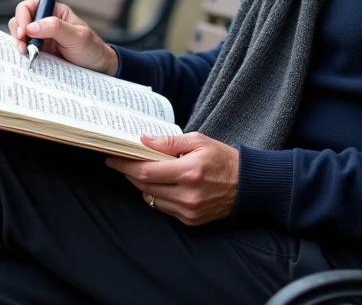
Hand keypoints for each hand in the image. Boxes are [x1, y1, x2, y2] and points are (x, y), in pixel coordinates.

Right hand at [9, 0, 118, 74]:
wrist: (98, 69)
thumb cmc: (92, 48)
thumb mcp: (77, 36)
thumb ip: (55, 28)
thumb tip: (31, 27)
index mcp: (54, 11)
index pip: (30, 6)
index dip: (23, 16)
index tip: (24, 31)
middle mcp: (45, 22)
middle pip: (20, 20)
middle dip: (18, 32)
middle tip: (23, 47)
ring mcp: (41, 38)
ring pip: (20, 36)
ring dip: (19, 43)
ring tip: (25, 54)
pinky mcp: (39, 52)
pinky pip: (25, 50)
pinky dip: (22, 54)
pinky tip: (26, 59)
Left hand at [106, 133, 238, 225]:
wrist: (248, 185)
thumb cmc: (222, 158)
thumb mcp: (198, 141)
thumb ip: (168, 143)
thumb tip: (143, 141)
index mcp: (190, 171)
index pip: (147, 171)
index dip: (125, 165)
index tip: (113, 158)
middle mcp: (188, 194)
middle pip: (145, 186)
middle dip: (130, 173)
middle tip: (122, 162)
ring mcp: (189, 210)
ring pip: (151, 198)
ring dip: (142, 185)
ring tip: (142, 171)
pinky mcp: (190, 220)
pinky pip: (163, 208)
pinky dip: (157, 195)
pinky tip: (162, 184)